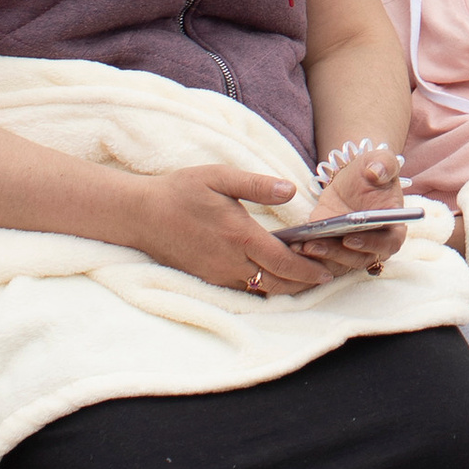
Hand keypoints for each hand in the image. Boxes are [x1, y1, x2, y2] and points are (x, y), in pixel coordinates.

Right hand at [126, 162, 323, 294]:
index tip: (328, 270)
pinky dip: (264, 287)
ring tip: (306, 276)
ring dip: (286, 287)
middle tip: (325, 275)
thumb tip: (290, 189)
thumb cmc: (181, 191)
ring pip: (262, 290)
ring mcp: (218, 274)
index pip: (284, 263)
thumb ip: (257, 184)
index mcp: (239, 237)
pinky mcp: (208, 279)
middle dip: (304, 283)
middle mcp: (231, 263)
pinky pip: (243, 290)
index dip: (309, 270)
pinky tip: (273, 275)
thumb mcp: (219, 177)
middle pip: (278, 284)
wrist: (140, 215)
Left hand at [287, 137, 410, 272]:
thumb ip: (384, 164)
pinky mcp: (333, 250)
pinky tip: (293, 245)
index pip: (389, 244)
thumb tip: (376, 173)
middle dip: (336, 253)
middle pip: (360, 258)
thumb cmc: (371, 171)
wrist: (353, 179)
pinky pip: (323, 260)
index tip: (351, 238)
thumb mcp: (380, 160)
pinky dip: (310, 257)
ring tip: (300, 245)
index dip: (372, 245)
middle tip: (315, 244)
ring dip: (320, 257)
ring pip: (340, 263)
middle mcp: (375, 244)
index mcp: (394, 226)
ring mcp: (353, 250)